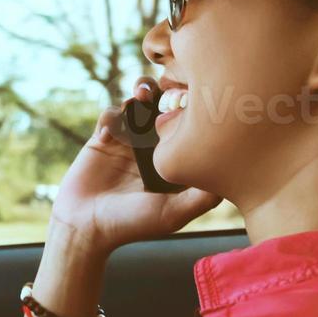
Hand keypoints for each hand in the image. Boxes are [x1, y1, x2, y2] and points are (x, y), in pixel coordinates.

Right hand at [49, 77, 220, 253]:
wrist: (86, 226)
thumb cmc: (132, 224)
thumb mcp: (174, 213)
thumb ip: (202, 198)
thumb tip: (231, 174)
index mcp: (172, 161)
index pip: (188, 127)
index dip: (194, 110)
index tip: (197, 102)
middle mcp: (152, 148)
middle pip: (164, 107)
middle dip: (168, 92)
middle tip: (169, 90)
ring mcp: (127, 141)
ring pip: (137, 104)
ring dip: (140, 93)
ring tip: (141, 94)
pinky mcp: (102, 140)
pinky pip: (109, 115)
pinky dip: (111, 114)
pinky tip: (111, 131)